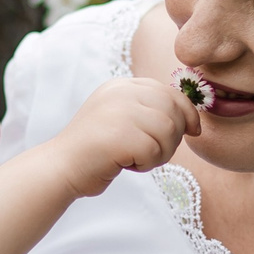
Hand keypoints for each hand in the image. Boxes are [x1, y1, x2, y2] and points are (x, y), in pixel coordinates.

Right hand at [45, 77, 196, 196]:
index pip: (169, 92)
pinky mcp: (120, 135)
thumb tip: (192, 120)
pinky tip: (127, 165)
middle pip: (173, 111)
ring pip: (168, 130)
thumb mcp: (120, 119)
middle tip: (152, 153)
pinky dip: (147, 164)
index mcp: (121, 86)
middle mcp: (120, 92)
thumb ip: (147, 111)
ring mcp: (119, 111)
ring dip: (161, 153)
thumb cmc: (95, 151)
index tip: (193, 131)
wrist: (61, 168)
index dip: (187, 112)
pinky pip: (155, 150)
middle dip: (173, 137)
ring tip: (138, 160)